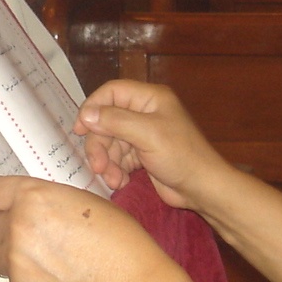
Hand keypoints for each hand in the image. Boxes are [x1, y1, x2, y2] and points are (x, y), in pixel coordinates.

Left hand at [0, 177, 188, 281]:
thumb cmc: (117, 238)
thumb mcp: (82, 200)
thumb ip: (48, 200)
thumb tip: (32, 208)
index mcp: (32, 197)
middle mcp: (18, 226)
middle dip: (14, 229)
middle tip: (43, 237)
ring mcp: (16, 261)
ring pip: (1, 255)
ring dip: (16, 256)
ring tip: (48, 261)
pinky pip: (14, 280)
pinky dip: (29, 280)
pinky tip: (55, 279)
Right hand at [73, 80, 230, 210]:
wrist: (202, 188)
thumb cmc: (180, 156)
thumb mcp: (147, 134)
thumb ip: (115, 121)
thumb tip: (85, 115)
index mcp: (150, 98)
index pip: (112, 92)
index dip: (93, 108)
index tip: (79, 129)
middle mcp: (145, 112)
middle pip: (107, 121)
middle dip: (100, 145)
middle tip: (98, 166)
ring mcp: (143, 134)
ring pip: (111, 142)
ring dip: (108, 162)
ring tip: (113, 180)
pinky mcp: (143, 155)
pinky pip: (119, 158)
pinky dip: (116, 170)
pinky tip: (120, 182)